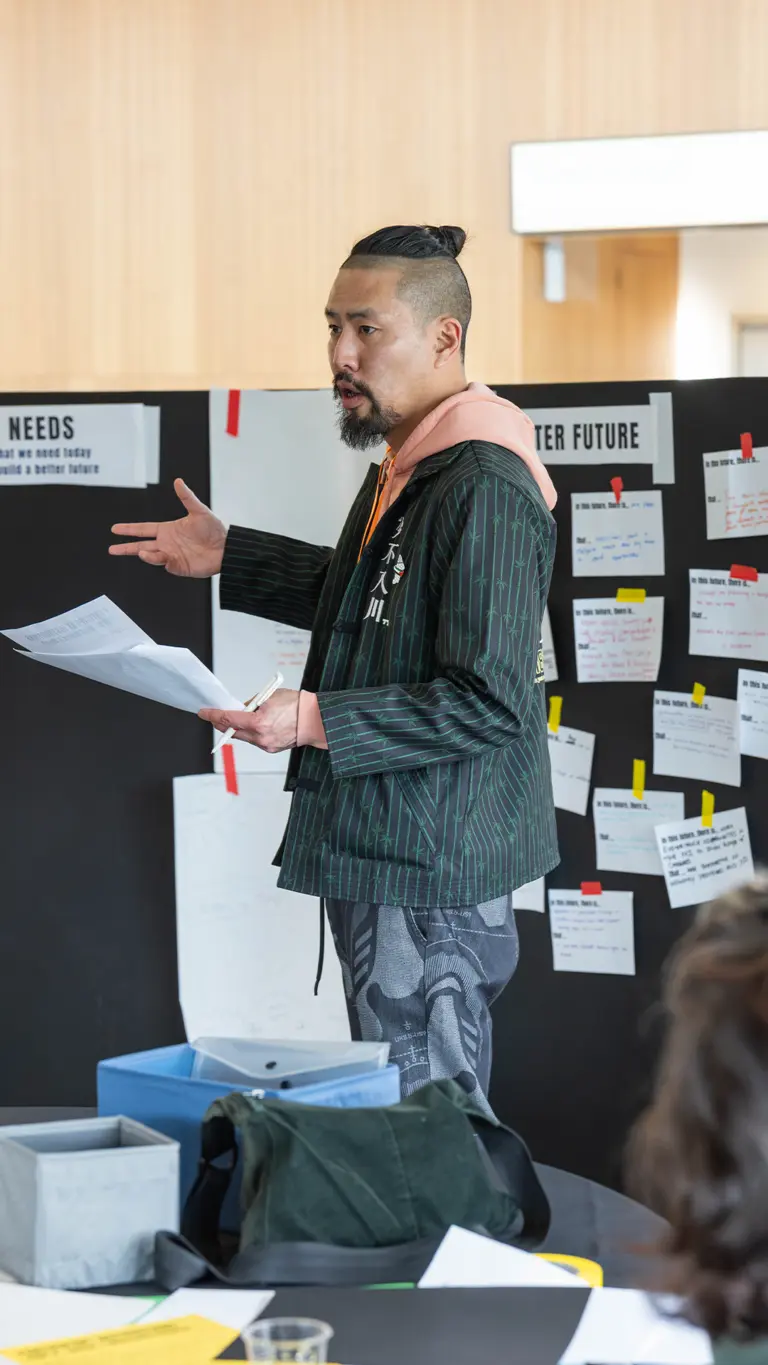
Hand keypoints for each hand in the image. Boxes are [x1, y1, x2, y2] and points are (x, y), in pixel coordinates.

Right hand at [109, 478, 226, 577]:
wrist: (226, 548)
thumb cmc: (214, 529)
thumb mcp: (199, 511)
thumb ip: (187, 497)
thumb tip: (178, 481)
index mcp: (168, 529)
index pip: (143, 529)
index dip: (129, 529)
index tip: (115, 528)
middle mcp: (167, 543)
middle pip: (141, 545)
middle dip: (126, 547)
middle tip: (111, 549)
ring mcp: (172, 555)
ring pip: (151, 555)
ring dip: (143, 553)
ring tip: (139, 551)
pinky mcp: (179, 567)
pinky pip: (165, 564)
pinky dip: (158, 561)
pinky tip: (158, 556)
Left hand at [200, 689, 299, 753]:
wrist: (315, 720)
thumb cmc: (296, 705)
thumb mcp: (269, 696)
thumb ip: (251, 704)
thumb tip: (240, 709)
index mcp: (258, 722)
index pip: (228, 719)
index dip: (213, 715)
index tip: (204, 713)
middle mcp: (260, 737)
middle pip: (232, 732)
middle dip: (222, 723)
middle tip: (215, 716)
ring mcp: (265, 745)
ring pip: (243, 737)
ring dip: (237, 728)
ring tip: (239, 718)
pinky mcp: (271, 749)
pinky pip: (254, 741)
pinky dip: (250, 733)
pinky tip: (254, 725)